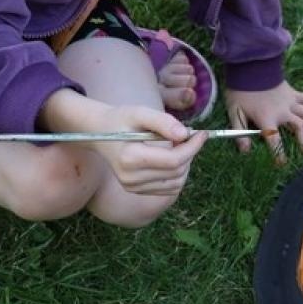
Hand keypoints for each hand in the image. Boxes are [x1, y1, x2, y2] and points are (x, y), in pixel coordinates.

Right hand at [82, 104, 207, 196]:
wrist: (100, 132)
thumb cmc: (121, 119)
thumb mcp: (140, 112)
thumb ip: (163, 121)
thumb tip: (185, 134)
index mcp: (130, 158)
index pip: (173, 160)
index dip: (193, 147)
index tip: (202, 133)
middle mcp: (130, 178)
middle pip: (177, 172)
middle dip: (190, 153)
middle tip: (190, 136)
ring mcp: (132, 187)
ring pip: (176, 183)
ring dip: (185, 164)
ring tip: (178, 146)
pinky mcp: (136, 190)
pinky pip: (168, 188)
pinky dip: (177, 174)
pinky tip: (171, 158)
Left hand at [227, 80, 302, 159]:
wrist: (251, 68)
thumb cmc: (241, 92)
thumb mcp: (234, 112)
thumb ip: (240, 132)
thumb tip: (245, 151)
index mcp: (266, 116)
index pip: (274, 138)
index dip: (279, 153)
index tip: (282, 164)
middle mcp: (283, 110)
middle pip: (300, 127)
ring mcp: (292, 101)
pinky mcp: (296, 93)